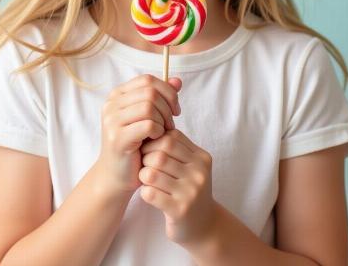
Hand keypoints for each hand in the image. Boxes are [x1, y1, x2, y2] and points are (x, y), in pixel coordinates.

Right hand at [94, 74, 181, 195]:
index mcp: (117, 95)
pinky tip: (156, 139)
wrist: (117, 176)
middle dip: (167, 107)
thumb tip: (178, 80)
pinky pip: (148, 125)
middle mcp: (111, 104)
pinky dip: (158, 131)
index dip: (166, 91)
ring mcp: (112, 120)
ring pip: (149, 106)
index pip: (147, 80)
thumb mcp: (150, 117)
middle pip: (150, 91)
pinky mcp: (117, 137)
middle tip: (171, 124)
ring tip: (164, 132)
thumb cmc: (136, 145)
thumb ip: (162, 97)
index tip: (175, 109)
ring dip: (163, 120)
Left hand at [139, 128, 216, 244]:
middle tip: (144, 164)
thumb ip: (177, 147)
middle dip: (146, 157)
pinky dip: (144, 192)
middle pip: (160, 154)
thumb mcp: (191, 165)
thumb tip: (153, 122)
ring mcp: (190, 193)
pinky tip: (149, 194)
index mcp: (202, 158)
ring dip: (143, 175)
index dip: (155, 140)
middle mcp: (199, 173)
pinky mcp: (179, 210)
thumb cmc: (189, 189)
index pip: (171, 137)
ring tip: (146, 178)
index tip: (149, 149)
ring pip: (152, 173)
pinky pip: (150, 194)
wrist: (204, 225)